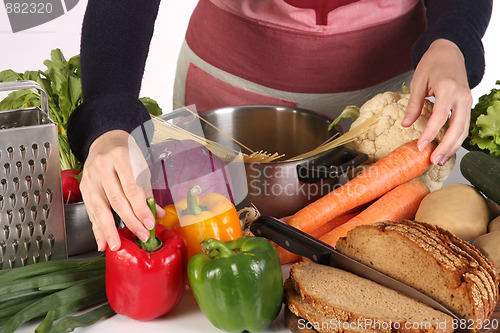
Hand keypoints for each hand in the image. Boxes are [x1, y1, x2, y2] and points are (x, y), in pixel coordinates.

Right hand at [80, 130, 164, 250]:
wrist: (105, 141)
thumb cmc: (126, 153)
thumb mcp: (141, 165)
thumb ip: (148, 190)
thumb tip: (157, 214)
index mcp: (120, 157)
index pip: (132, 188)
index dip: (141, 209)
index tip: (149, 223)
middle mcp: (102, 167)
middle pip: (117, 200)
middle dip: (130, 221)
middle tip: (140, 235)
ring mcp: (90, 178)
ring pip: (100, 208)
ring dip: (109, 230)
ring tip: (117, 245)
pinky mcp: (84, 188)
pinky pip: (91, 211)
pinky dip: (97, 228)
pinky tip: (102, 241)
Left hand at [403, 38, 471, 165]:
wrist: (450, 52)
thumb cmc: (433, 64)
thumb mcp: (418, 81)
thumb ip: (413, 104)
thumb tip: (406, 125)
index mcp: (449, 89)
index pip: (439, 117)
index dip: (430, 134)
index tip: (420, 146)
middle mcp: (462, 97)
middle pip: (457, 128)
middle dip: (446, 147)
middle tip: (433, 160)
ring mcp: (467, 101)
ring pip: (464, 130)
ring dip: (453, 147)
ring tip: (439, 160)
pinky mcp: (467, 105)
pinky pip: (464, 125)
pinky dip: (456, 139)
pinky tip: (446, 149)